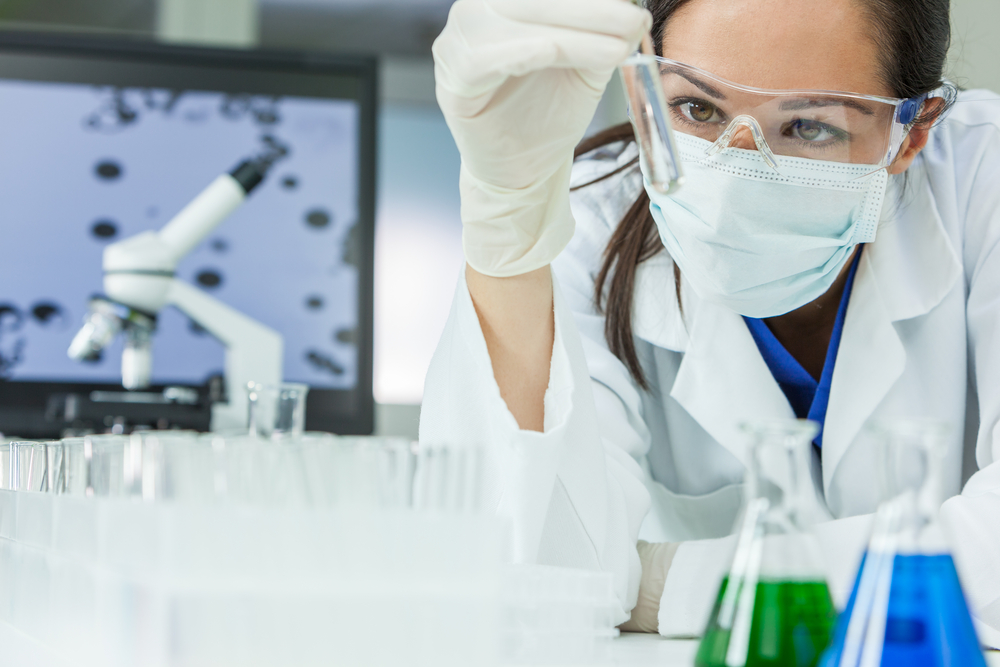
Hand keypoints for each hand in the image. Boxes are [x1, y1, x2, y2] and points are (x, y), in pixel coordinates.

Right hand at [433, 0, 649, 275]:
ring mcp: (455, 45)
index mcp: (503, 4)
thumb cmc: (547, 115)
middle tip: (633, 22)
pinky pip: (483, 59)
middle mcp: (474, 13)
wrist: (523, 171)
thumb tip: (632, 10)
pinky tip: (551, 52)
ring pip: (512, 23)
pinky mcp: (452, 82)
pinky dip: (520, 51)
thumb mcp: (585, 64)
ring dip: (569, 34)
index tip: (632, 7)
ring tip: (615, 50)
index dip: (589, 0)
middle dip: (589, 11)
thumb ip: (600, 32)